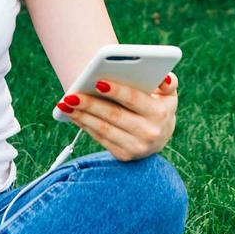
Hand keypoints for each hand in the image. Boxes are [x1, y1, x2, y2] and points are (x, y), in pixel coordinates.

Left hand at [56, 72, 178, 161]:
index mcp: (160, 114)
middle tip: (71, 94)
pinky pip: (100, 138)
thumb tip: (165, 78)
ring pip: (103, 129)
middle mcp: (149, 133)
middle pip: (114, 115)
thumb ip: (168, 83)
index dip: (116, 91)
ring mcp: (136, 147)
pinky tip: (73, 114)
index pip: (134, 99)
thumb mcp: (168, 94)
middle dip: (91, 104)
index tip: (97, 81)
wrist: (159, 137)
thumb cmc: (158, 106)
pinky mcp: (123, 155)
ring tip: (65, 103)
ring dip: (81, 116)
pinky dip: (84, 125)